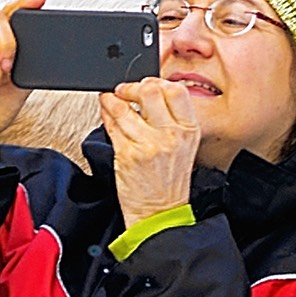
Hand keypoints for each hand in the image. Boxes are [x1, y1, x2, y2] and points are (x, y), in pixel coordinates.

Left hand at [98, 75, 199, 221]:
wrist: (159, 214)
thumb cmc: (168, 183)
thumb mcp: (182, 148)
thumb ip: (170, 120)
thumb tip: (147, 94)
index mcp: (189, 131)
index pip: (176, 91)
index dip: (156, 82)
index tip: (145, 85)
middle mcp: (171, 136)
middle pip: (149, 91)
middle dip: (131, 87)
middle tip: (123, 91)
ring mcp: (149, 145)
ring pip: (124, 108)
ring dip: (112, 100)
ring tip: (109, 100)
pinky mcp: (128, 154)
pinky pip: (112, 126)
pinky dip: (106, 116)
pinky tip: (106, 114)